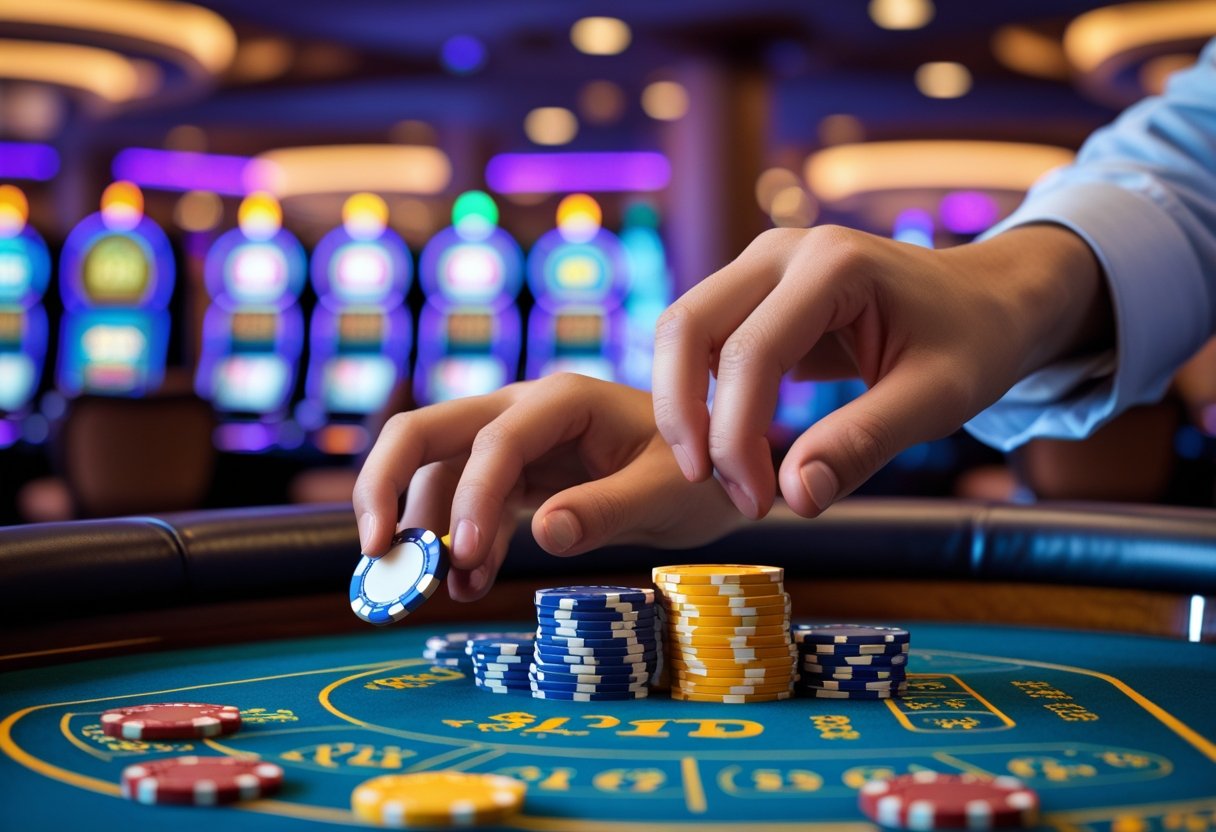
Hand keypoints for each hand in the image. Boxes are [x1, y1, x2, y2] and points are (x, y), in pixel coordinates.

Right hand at [353, 374, 741, 600]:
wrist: (713, 474)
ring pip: (436, 474)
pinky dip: (455, 543)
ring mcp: (513, 441)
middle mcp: (524, 411)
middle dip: (386, 487)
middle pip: (426, 432)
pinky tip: (467, 582)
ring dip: (425, 530)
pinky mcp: (515, 475)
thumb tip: (541, 534)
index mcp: (562, 401)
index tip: (457, 561)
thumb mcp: (666, 494)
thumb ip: (607, 510)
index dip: (468, 499)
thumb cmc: (698, 474)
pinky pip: (463, 503)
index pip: (493, 441)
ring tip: (443, 592)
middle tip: (375, 553)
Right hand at [652, 223, 1109, 518]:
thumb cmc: (972, 340)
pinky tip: (729, 442)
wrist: (989, 299)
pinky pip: (702, 339)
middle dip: (685, 415)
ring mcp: (762, 264)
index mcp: (832, 265)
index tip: (756, 502)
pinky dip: (699, 392)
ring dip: (685, 405)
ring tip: (722, 471)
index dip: (737, 436)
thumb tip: (795, 499)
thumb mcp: (935, 400)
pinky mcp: (754, 288)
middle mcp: (782, 250)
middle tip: (711, 485)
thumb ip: (861, 446)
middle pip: (686, 327)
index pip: (750, 354)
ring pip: (681, 331)